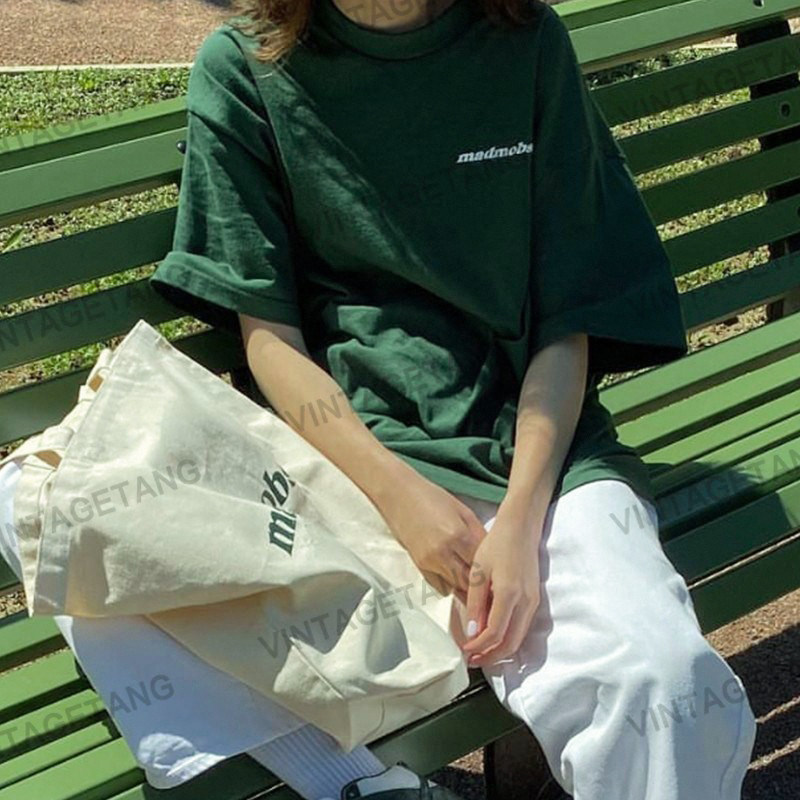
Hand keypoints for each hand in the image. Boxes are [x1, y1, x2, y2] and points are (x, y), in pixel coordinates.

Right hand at [380, 473, 486, 598]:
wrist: (398, 495)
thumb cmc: (431, 497)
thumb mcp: (462, 511)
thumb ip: (479, 534)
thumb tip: (493, 554)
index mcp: (459, 535)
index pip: (483, 565)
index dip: (494, 574)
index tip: (504, 577)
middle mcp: (444, 553)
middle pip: (471, 582)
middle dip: (483, 586)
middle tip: (495, 587)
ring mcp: (430, 562)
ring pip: (457, 588)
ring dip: (468, 588)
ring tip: (480, 587)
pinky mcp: (419, 566)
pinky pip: (441, 587)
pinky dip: (451, 585)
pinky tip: (458, 578)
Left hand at [461, 502, 542, 666]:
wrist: (521, 528)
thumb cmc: (497, 545)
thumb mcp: (479, 572)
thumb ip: (476, 604)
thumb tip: (472, 632)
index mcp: (509, 594)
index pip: (495, 633)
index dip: (479, 647)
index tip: (465, 651)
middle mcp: (526, 603)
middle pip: (511, 644)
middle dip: (492, 657)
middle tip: (473, 660)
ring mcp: (534, 603)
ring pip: (519, 639)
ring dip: (501, 650)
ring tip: (482, 652)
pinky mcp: (535, 600)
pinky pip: (523, 628)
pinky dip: (510, 639)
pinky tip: (495, 637)